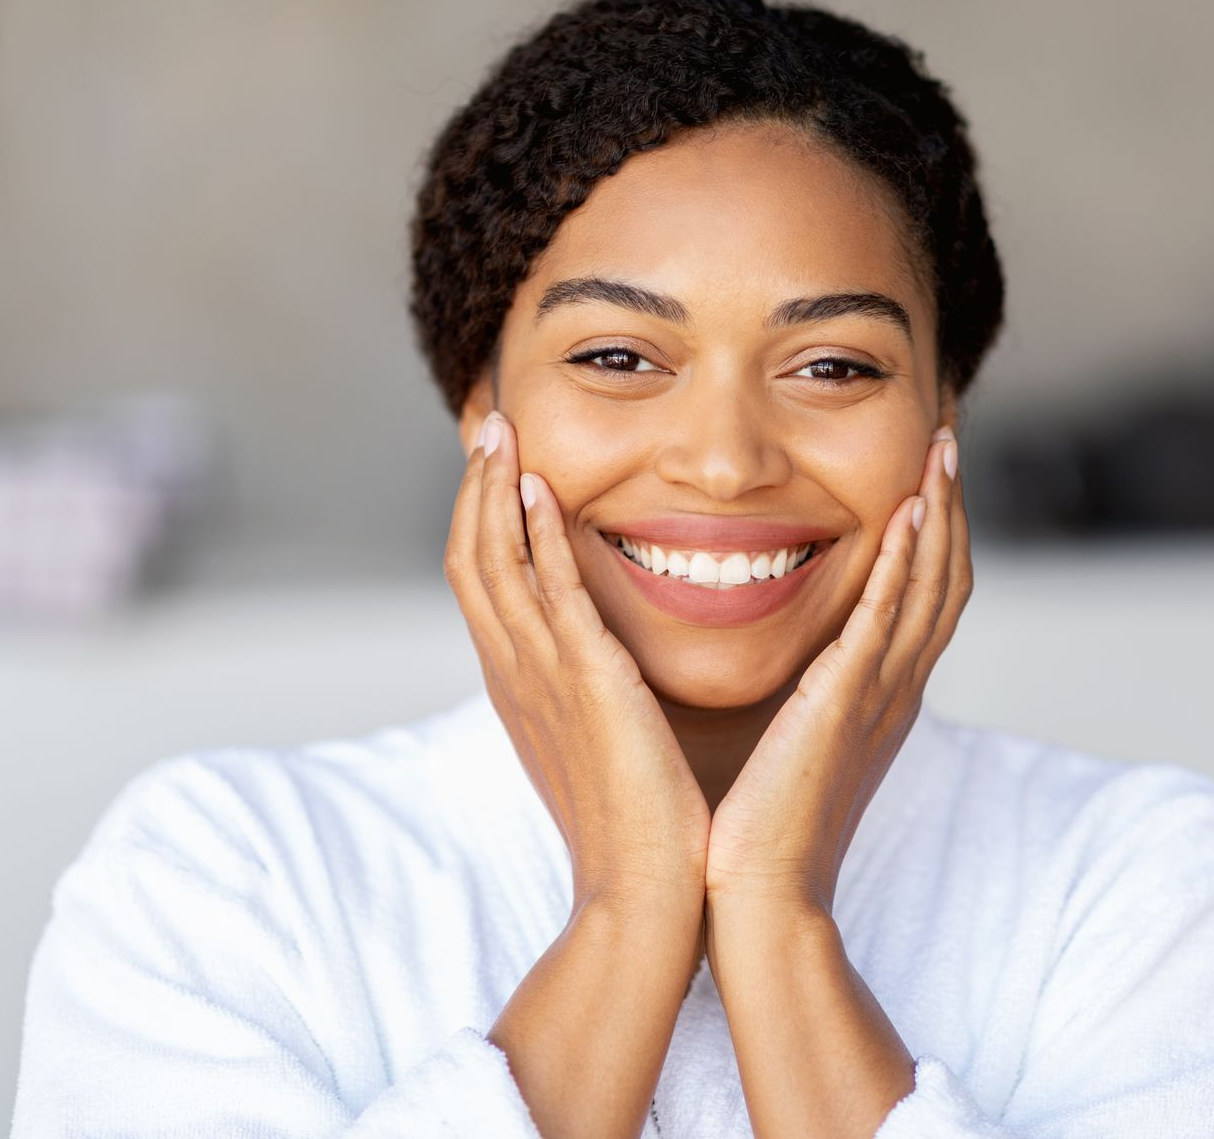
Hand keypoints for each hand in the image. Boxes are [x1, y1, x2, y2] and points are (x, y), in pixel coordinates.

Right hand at [444, 410, 711, 915]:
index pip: (481, 581)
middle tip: (487, 427)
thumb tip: (589, 656)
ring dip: (495, 493)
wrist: (640, 888)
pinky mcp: (586, 682)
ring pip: (496, 564)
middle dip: (475, 489)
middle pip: (471, 558)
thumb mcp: (588, 740)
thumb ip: (579, 690)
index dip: (481, 518)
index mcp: (516, 683)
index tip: (495, 468)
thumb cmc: (628, 820)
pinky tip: (542, 492)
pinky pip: (550, 595)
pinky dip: (537, 540)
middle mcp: (515, 672)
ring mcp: (542, 676)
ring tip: (502, 434)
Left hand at [704, 427, 971, 912]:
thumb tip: (793, 655)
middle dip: (949, 504)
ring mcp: (877, 698)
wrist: (757, 894)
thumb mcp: (794, 739)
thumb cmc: (761, 823)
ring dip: (938, 514)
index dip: (933, 528)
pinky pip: (884, 622)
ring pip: (927, 587)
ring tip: (941, 446)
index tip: (926, 468)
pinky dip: (901, 565)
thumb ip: (804, 689)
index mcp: (880, 694)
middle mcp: (893, 689)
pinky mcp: (845, 707)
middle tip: (949, 434)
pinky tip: (904, 512)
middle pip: (943, 577)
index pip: (922, 593)